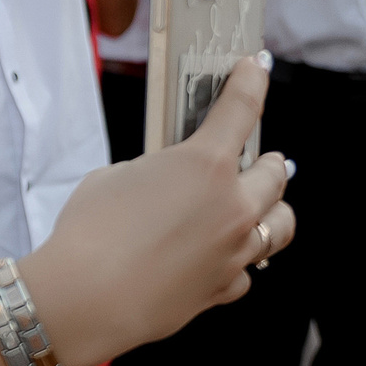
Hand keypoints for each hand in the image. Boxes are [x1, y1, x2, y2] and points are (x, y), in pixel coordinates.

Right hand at [28, 55, 292, 348]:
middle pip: (276, 172)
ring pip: (280, 224)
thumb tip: (167, 182)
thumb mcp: (117, 177)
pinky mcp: (222, 288)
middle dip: (266, 159)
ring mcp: (233, 250)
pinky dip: (238, 258)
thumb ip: (154, 170)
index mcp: (205, 165)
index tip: (256, 67)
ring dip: (272, 208)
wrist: (84, 298)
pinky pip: (246, 269)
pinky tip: (220, 255)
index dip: (252, 81)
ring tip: (258, 205)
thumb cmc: (90, 231)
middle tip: (256, 156)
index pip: (242, 109)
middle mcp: (232, 206)